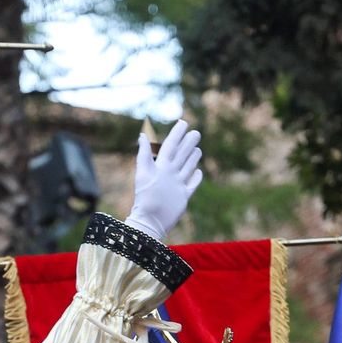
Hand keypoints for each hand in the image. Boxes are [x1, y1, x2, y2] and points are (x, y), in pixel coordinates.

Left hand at [123, 119, 202, 241]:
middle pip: (181, 155)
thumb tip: (142, 135)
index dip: (176, 134)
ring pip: (187, 168)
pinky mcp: (183, 197)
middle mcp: (170, 174)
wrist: (150, 220)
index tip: (183, 122)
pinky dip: (196, 178)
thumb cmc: (145, 198)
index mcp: (161, 167)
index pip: (170, 146)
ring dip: (192, 158)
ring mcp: (177, 186)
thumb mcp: (144, 173)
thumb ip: (144, 155)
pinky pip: (191, 185)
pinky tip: (199, 172)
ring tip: (198, 149)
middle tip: (196, 133)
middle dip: (188, 144)